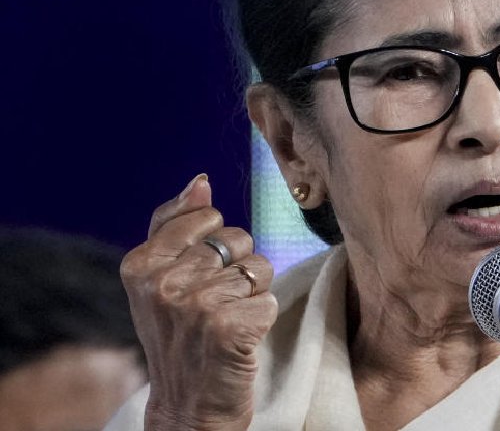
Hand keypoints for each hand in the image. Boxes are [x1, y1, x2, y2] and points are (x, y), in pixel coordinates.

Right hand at [120, 174, 277, 429]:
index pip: (207, 217)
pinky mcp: (228, 327)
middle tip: (213, 305)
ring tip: (228, 320)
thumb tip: (201, 181)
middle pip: (238, 238)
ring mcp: (195, 305)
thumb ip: (175, 224)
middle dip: (236, 268)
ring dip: (253, 293)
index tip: (196, 279)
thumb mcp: (160, 279)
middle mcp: (163, 282)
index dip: (214, 247)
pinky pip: (270, 297)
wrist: (186, 407)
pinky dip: (263, 317)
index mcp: (140, 263)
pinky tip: (240, 338)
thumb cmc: (179, 335)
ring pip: (259, 266)